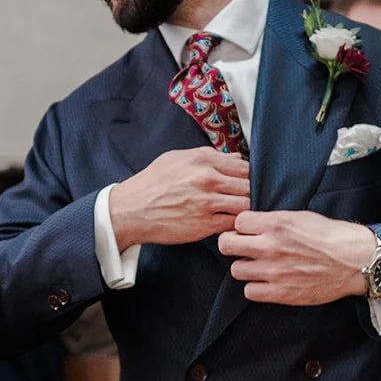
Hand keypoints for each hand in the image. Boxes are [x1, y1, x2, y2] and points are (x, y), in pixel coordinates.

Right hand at [110, 150, 249, 252]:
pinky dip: (236, 224)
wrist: (131, 210)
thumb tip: (234, 157)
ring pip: (246, 205)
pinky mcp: (205, 224)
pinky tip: (230, 223)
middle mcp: (207, 179)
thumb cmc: (152, 184)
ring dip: (245, 209)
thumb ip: (207, 156)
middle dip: (249, 192)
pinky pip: (234, 223)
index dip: (248, 176)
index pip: (243, 166)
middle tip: (244, 198)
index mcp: (202, 160)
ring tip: (239, 212)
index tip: (244, 182)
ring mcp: (207, 203)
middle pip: (248, 185)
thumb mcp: (177, 158)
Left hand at [219, 211, 375, 305]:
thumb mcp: (300, 217)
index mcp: (275, 224)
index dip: (242, 226)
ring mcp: (273, 272)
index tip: (249, 231)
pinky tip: (267, 281)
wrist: (353, 261)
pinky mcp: (280, 292)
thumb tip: (252, 224)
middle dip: (233, 244)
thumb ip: (273, 221)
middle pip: (226, 245)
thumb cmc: (330, 236)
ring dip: (245, 267)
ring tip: (259, 266)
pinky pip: (250, 291)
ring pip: (236, 270)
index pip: (237, 222)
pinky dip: (255, 287)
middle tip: (243, 248)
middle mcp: (270, 247)